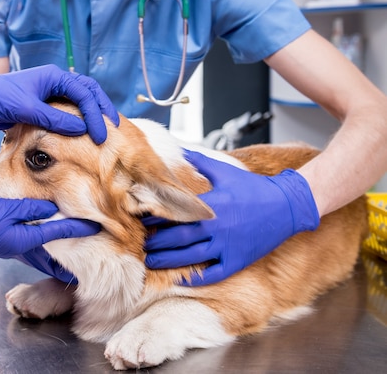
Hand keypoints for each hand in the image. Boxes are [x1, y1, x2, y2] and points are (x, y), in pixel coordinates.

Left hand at [0, 64, 118, 147]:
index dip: (95, 113)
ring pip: (81, 99)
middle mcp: (55, 80)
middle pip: (88, 91)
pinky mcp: (46, 102)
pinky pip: (70, 108)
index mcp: (54, 76)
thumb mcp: (28, 110)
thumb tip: (82, 129)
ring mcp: (51, 90)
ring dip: (93, 113)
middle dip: (101, 109)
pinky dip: (80, 118)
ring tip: (103, 129)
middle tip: (112, 128)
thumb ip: (55, 119)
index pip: (85, 92)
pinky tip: (85, 132)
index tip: (100, 134)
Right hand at [0, 197, 99, 283]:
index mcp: (28, 237)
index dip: (82, 227)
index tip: (100, 224)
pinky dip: (39, 231)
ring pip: (43, 240)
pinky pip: (29, 236)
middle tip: (92, 232)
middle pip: (55, 241)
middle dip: (72, 238)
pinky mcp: (4, 240)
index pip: (62, 231)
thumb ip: (32, 206)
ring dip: (57, 235)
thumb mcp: (5, 209)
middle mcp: (24, 244)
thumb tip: (53, 206)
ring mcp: (14, 244)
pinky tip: (40, 222)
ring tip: (72, 229)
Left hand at [144, 150, 319, 284]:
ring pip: (190, 258)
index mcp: (210, 206)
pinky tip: (181, 279)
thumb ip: (199, 161)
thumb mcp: (225, 170)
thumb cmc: (254, 187)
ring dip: (168, 261)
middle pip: (177, 239)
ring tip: (151, 262)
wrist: (287, 205)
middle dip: (156, 243)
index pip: (175, 213)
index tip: (141, 218)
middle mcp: (216, 228)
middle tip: (141, 244)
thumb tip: (179, 148)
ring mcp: (226, 247)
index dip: (155, 217)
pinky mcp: (237, 260)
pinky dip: (196, 279)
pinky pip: (213, 274)